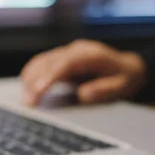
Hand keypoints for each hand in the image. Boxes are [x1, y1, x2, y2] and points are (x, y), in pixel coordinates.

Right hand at [20, 39, 146, 105]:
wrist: (127, 67)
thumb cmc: (125, 78)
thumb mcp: (122, 86)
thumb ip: (104, 90)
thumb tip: (82, 94)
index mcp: (91, 54)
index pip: (66, 62)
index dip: (51, 75)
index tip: (40, 90)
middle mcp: (76, 50)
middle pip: (48, 61)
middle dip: (35, 82)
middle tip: (29, 104)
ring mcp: (66, 53)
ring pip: (40, 62)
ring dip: (30, 80)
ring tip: (26, 102)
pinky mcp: (60, 60)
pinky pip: (41, 66)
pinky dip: (32, 78)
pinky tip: (28, 93)